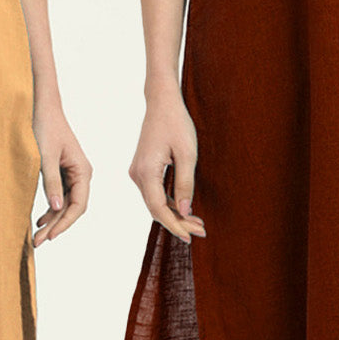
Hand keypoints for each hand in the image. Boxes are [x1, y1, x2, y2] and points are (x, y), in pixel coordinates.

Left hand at [33, 101, 90, 246]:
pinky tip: (39, 219)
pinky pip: (59, 196)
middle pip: (72, 208)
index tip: (49, 236)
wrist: (42, 108)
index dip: (64, 223)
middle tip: (37, 242)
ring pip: (65, 205)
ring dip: (52, 220)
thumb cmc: (45, 128)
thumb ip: (51, 182)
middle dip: (56, 226)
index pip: (78, 205)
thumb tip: (56, 209)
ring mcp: (72, 174)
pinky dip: (50, 208)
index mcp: (83, 170)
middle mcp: (81, 174)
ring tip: (36, 236)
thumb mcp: (45, 157)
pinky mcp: (62, 172)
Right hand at [128, 86, 206, 244]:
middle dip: (178, 222)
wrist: (162, 102)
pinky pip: (155, 192)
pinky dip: (169, 202)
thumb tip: (184, 211)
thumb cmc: (176, 123)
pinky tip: (185, 208)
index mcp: (146, 171)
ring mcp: (138, 172)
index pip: (158, 208)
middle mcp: (137, 174)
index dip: (174, 225)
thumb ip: (185, 184)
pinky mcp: (143, 169)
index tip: (190, 236)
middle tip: (201, 232)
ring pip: (155, 201)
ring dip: (175, 213)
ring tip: (197, 223)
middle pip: (156, 208)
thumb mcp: (188, 154)